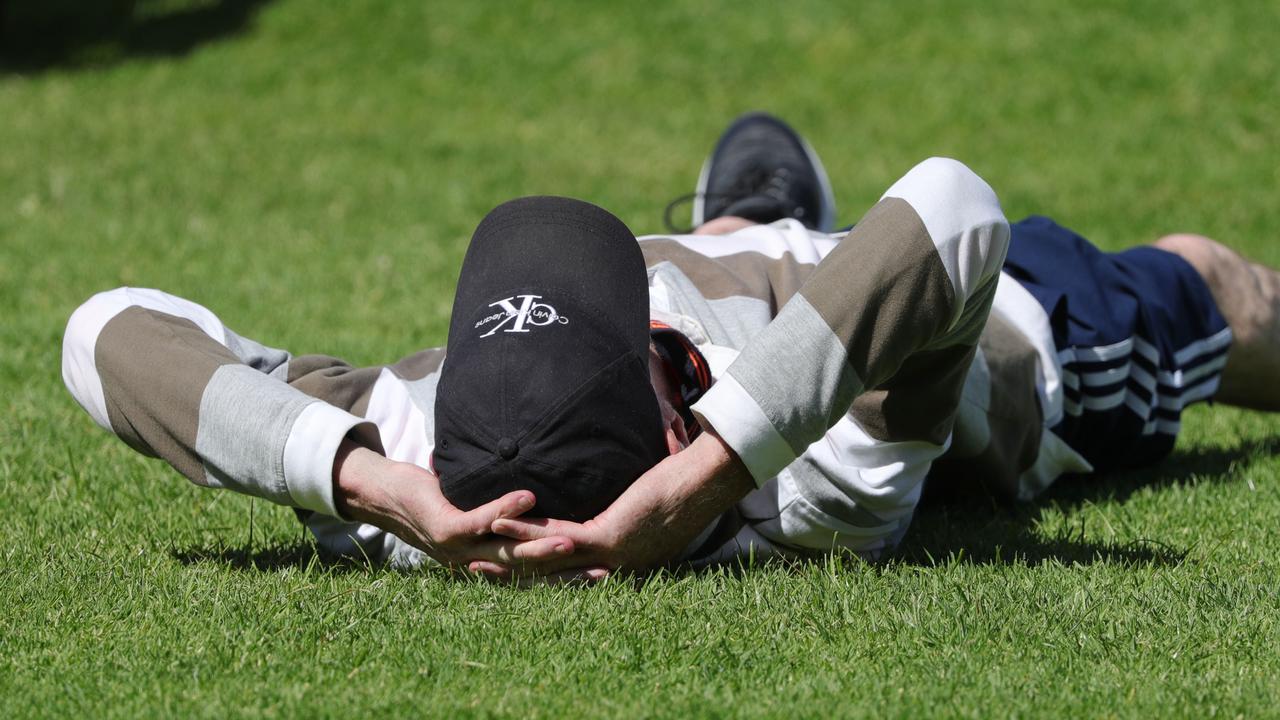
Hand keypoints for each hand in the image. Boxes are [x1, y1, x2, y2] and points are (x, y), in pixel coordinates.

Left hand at [331, 439, 577, 572]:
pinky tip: (529, 497)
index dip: (565, 577)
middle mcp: (473, 562)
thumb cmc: (432, 497)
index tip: (601, 574)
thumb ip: (500, 512)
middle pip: (526, 571)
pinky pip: (480, 520)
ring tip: (572, 540)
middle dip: (563, 572)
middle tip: (602, 570)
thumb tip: (540, 492)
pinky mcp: (445, 528)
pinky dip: (505, 508)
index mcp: (483, 561)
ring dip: (539, 546)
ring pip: (507, 552)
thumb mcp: (472, 509)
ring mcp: (458, 548)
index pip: (531, 575)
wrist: (383, 493)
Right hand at [478, 430, 754, 580]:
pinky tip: (500, 523)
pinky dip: (528, 531)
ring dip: (509, 556)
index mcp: (615, 559)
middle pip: (548, 574)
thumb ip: (613, 502)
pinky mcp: (609, 536)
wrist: (702, 480)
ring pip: (548, 559)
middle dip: (509, 573)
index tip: (500, 567)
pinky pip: (559, 536)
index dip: (530, 570)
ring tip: (472, 555)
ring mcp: (609, 553)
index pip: (564, 570)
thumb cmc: (676, 484)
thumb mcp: (636, 501)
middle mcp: (609, 564)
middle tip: (472, 570)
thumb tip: (597, 489)